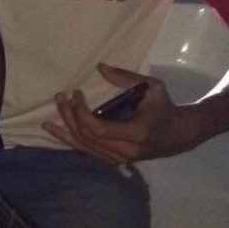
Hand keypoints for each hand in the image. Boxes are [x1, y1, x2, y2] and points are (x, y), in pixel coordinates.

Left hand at [43, 64, 200, 165]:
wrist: (179, 134)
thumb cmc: (164, 107)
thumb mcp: (152, 87)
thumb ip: (125, 77)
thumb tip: (100, 67)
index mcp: (136, 133)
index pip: (97, 129)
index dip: (80, 112)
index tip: (76, 94)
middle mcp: (126, 151)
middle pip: (87, 138)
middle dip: (69, 117)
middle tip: (60, 98)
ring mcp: (120, 158)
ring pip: (85, 148)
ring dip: (66, 131)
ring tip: (49, 119)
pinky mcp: (115, 160)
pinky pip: (88, 152)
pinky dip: (71, 142)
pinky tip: (57, 133)